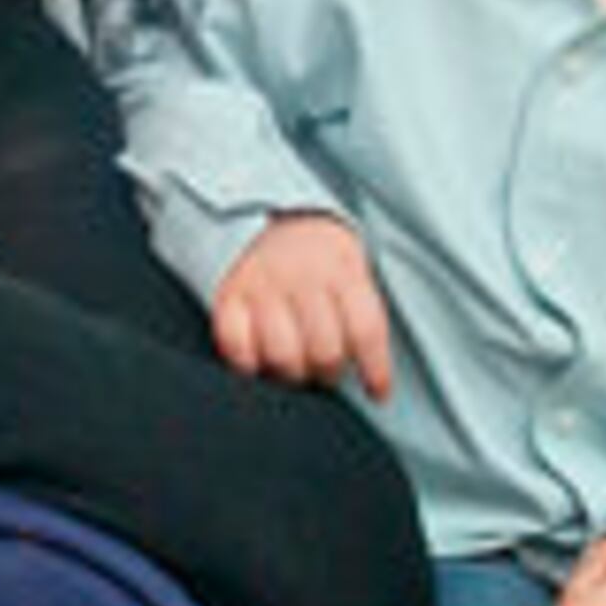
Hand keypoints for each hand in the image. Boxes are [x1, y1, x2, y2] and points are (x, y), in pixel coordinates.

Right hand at [212, 212, 393, 399]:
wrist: (263, 212)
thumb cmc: (317, 256)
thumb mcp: (352, 267)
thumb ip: (361, 313)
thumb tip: (377, 378)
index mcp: (342, 270)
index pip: (366, 330)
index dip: (376, 371)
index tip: (378, 393)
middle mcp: (302, 277)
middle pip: (324, 351)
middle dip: (328, 372)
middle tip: (325, 370)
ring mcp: (262, 286)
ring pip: (282, 356)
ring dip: (291, 372)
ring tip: (294, 365)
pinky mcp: (227, 296)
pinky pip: (236, 346)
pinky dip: (247, 363)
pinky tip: (258, 359)